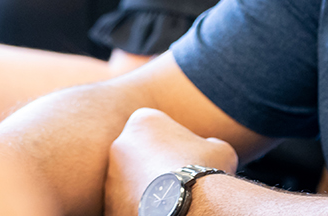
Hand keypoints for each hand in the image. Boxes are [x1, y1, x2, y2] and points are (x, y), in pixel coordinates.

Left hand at [105, 108, 237, 215]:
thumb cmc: (204, 172)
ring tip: (170, 201)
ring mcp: (110, 177)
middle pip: (137, 154)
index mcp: (142, 121)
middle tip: (176, 182)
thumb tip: (208, 148)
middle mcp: (119, 144)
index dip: (173, 145)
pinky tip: (161, 213)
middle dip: (154, 167)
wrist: (188, 207)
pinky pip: (125, 204)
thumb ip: (206, 144)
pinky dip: (139, 208)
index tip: (186, 159)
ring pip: (128, 182)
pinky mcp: (108, 205)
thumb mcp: (218, 148)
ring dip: (144, 189)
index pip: (155, 129)